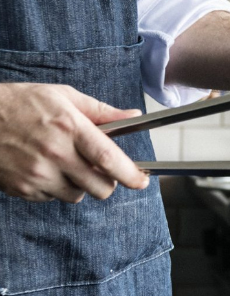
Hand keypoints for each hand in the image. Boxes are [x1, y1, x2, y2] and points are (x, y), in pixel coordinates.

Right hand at [0, 83, 150, 202]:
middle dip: (108, 182)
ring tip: (67, 163)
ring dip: (80, 185)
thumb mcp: (64, 96)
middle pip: (99, 186)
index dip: (130, 174)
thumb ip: (101, 111)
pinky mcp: (21, 188)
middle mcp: (54, 154)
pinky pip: (52, 198)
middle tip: (102, 170)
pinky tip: (46, 168)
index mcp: (69, 128)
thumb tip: (133, 116)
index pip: (108, 158)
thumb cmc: (22, 103)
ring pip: (77, 196)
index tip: (142, 180)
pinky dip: (56, 188)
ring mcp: (36, 174)